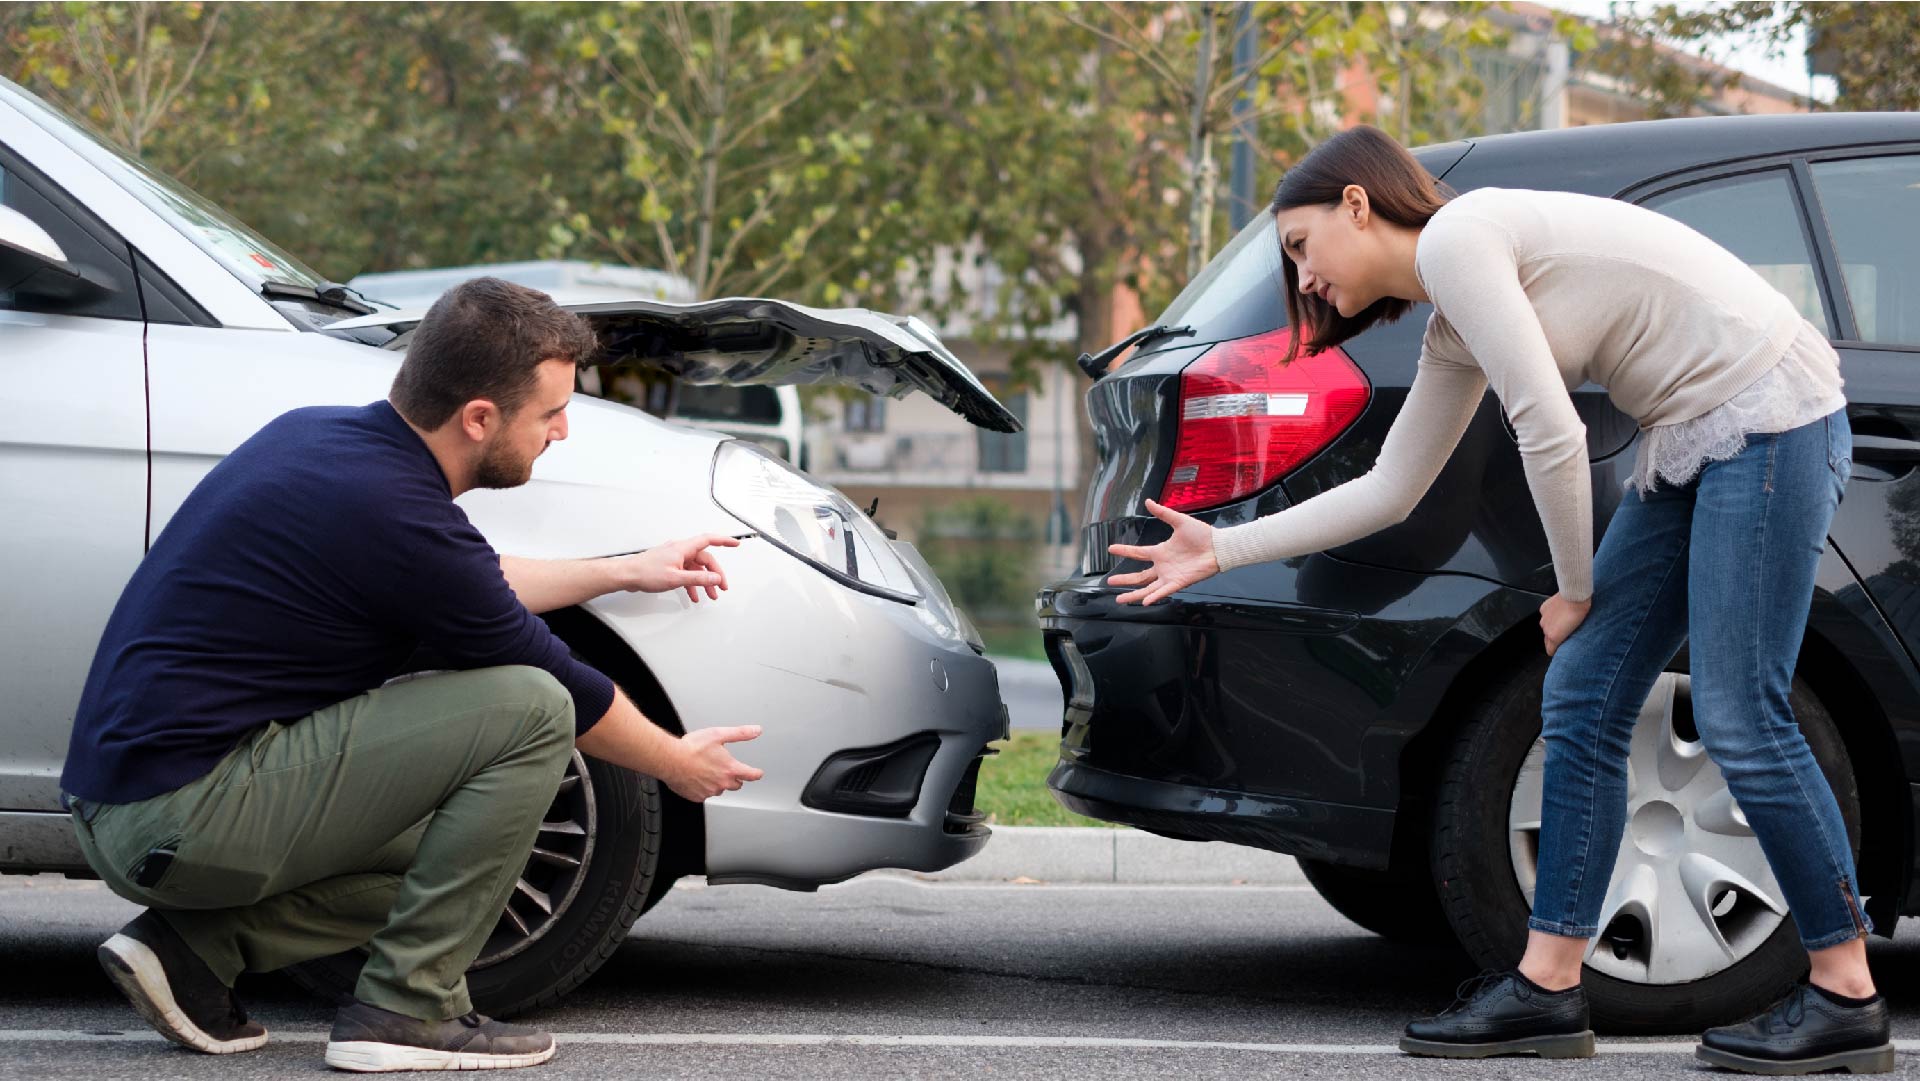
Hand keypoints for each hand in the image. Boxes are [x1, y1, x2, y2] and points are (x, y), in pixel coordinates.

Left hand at [616, 534, 739, 601]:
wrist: (627, 575)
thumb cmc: (645, 573)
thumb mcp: (676, 578)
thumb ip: (698, 579)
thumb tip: (716, 578)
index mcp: (682, 548)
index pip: (709, 540)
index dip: (724, 541)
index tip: (735, 543)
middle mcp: (679, 550)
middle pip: (704, 560)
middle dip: (715, 574)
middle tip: (721, 587)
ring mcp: (674, 558)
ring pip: (695, 568)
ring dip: (704, 582)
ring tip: (710, 595)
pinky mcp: (668, 566)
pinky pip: (686, 573)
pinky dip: (691, 584)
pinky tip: (693, 595)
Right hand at [664, 725, 764, 800]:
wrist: (670, 759)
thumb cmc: (692, 747)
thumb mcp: (719, 734)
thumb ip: (740, 733)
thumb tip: (756, 730)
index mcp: (730, 769)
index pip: (751, 775)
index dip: (756, 774)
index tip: (757, 773)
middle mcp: (722, 783)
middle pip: (736, 785)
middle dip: (735, 778)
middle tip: (726, 769)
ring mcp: (709, 792)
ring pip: (720, 789)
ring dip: (718, 782)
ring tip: (707, 770)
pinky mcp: (697, 797)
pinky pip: (705, 794)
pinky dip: (703, 788)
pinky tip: (697, 778)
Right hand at [1104, 499, 1219, 605]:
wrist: (1219, 546)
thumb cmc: (1202, 534)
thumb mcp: (1179, 521)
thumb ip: (1163, 513)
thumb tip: (1148, 501)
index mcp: (1161, 551)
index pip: (1138, 553)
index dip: (1124, 551)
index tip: (1111, 548)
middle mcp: (1163, 566)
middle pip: (1139, 576)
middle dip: (1124, 580)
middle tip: (1109, 581)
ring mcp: (1170, 576)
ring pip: (1147, 588)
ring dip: (1133, 594)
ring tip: (1119, 600)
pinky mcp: (1179, 582)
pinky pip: (1164, 591)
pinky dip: (1154, 596)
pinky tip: (1144, 601)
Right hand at [1539, 593, 1590, 656]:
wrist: (1575, 595)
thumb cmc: (1580, 612)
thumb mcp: (1576, 630)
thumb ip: (1567, 637)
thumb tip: (1565, 640)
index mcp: (1554, 636)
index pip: (1549, 650)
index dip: (1555, 651)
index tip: (1559, 650)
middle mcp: (1546, 629)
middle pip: (1547, 638)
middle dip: (1554, 638)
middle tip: (1565, 634)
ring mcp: (1543, 618)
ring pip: (1546, 626)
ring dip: (1552, 626)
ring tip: (1563, 622)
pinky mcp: (1543, 608)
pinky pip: (1546, 616)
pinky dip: (1550, 616)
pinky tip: (1559, 613)